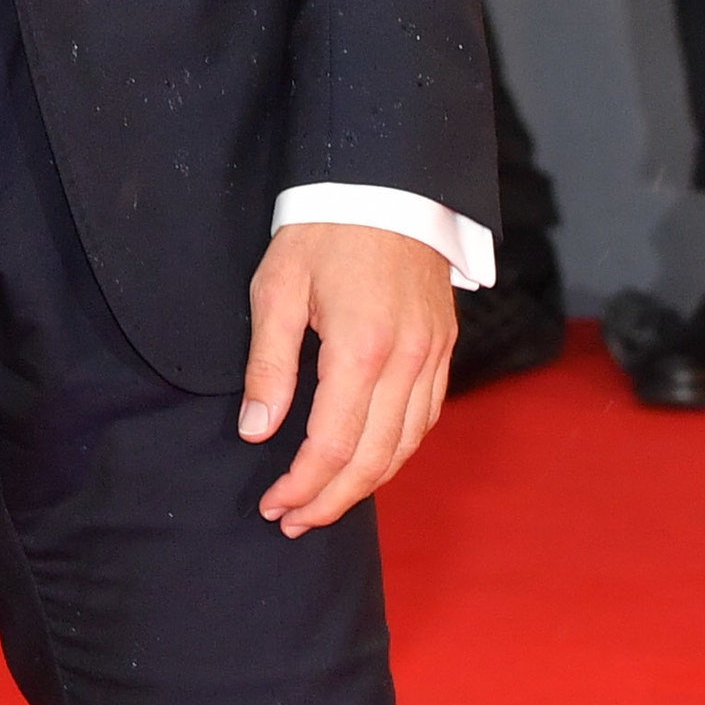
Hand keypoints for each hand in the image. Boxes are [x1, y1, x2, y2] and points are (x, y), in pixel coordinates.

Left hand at [240, 223, 454, 534]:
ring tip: (325, 502)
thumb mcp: (276, 290)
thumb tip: (258, 430)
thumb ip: (268, 365)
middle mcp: (407, 359)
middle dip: (331, 500)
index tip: (274, 506)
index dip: (302, 486)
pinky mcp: (446, 347)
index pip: (332, 445)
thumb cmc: (323, 230)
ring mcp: (434, 355)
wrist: (386, 184)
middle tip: (294, 521)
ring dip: (366, 485)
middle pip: (374, 459)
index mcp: (360, 348)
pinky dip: (397, 451)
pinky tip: (368, 462)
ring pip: (406, 445)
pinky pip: (426, 418)